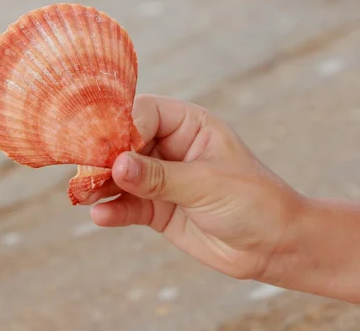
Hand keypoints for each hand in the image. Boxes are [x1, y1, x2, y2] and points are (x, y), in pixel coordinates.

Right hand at [82, 94, 303, 279]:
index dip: (123, 127)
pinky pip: (128, 206)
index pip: (144, 113)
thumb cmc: (254, 201)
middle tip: (85, 171)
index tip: (108, 148)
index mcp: (189, 125)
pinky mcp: (157, 208)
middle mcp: (170, 147)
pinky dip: (113, 210)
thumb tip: (116, 165)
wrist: (275, 247)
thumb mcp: (206, 184)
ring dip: (101, 184)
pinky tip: (101, 216)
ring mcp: (162, 179)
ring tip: (84, 194)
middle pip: (124, 143)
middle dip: (104, 157)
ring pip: (121, 176)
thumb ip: (159, 176)